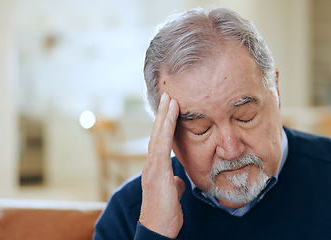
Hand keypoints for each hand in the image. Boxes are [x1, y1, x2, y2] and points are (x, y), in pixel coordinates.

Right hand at [139, 92, 185, 237]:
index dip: (165, 124)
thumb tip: (179, 179)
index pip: (161, 141)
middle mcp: (151, 164)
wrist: (157, 228)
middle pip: (157, 134)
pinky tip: (171, 115)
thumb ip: (174, 182)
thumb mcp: (172, 193)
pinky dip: (166, 128)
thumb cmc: (164, 213)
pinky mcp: (157, 172)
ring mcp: (152, 167)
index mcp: (156, 168)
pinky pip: (162, 145)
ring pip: (158, 135)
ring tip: (170, 98)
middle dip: (163, 114)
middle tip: (168, 95)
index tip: (170, 108)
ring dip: (164, 115)